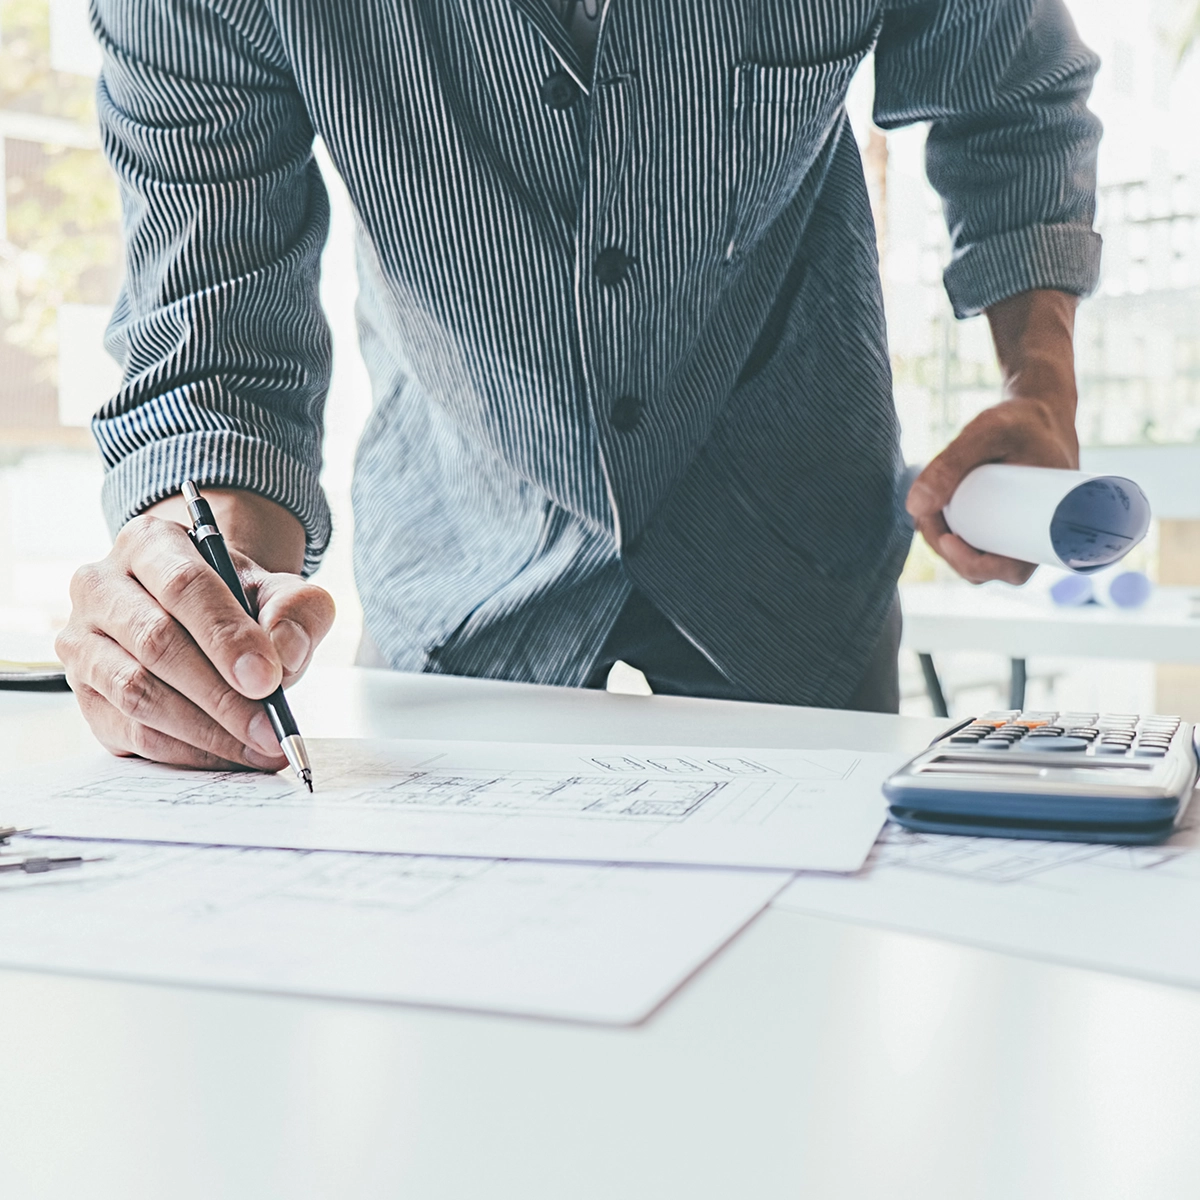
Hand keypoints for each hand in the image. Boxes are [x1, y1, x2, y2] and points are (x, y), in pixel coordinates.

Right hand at [56, 490, 334, 770]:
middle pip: (156, 642)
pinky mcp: (85, 694)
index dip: (227, 637)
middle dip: (221, 694)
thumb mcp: (280, 591)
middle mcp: (102, 587)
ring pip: (137, 693)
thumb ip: (296, 610)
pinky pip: (130, 731)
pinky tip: (228, 754)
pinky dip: (185, 751)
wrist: (205, 618)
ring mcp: (83, 642)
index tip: (267, 679)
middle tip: (269, 728)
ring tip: (258, 747)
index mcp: (150, 544)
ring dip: (204, 730)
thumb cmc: (240, 602)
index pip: (183, 586)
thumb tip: (284, 653)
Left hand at [906, 289, 1079, 584]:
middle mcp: (1039, 536)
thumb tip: (913, 507)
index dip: (977, 566)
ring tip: (927, 511)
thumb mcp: (987, 433)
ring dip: (945, 543)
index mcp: (1053, 527)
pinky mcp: (1007, 521)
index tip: (948, 541)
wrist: (1040, 406)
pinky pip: (980, 543)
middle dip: (949, 552)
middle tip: (926, 519)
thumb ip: (950, 463)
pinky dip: (952, 536)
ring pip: (979, 557)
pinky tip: (931, 518)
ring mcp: (1022, 531)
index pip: (1014, 571)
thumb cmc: (1022, 419)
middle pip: (988, 569)